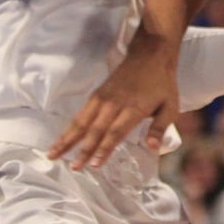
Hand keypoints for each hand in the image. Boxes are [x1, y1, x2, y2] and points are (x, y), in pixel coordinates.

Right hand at [49, 38, 179, 169]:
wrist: (149, 56)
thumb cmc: (162, 84)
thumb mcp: (170, 106)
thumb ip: (159, 128)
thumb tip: (153, 148)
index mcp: (133, 109)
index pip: (116, 132)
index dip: (105, 148)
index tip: (94, 164)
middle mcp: (114, 104)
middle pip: (95, 130)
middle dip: (83, 150)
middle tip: (73, 167)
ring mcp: (102, 98)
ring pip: (81, 122)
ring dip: (67, 139)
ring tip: (53, 154)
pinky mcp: (96, 95)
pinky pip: (80, 114)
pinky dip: (69, 128)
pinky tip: (61, 139)